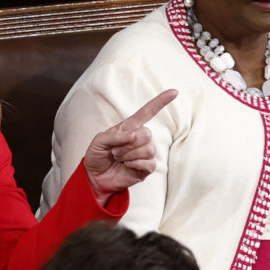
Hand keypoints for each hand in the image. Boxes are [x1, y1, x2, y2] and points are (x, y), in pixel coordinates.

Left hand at [83, 89, 177, 205]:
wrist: (95, 177)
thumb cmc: (97, 156)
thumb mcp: (99, 141)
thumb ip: (114, 135)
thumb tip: (133, 135)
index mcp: (130, 127)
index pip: (147, 112)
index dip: (160, 102)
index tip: (174, 92)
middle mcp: (140, 138)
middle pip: (147, 134)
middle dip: (127, 144)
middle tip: (115, 151)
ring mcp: (145, 153)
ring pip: (148, 149)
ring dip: (128, 155)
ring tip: (119, 158)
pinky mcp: (147, 168)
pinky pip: (149, 163)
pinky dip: (134, 164)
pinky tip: (126, 166)